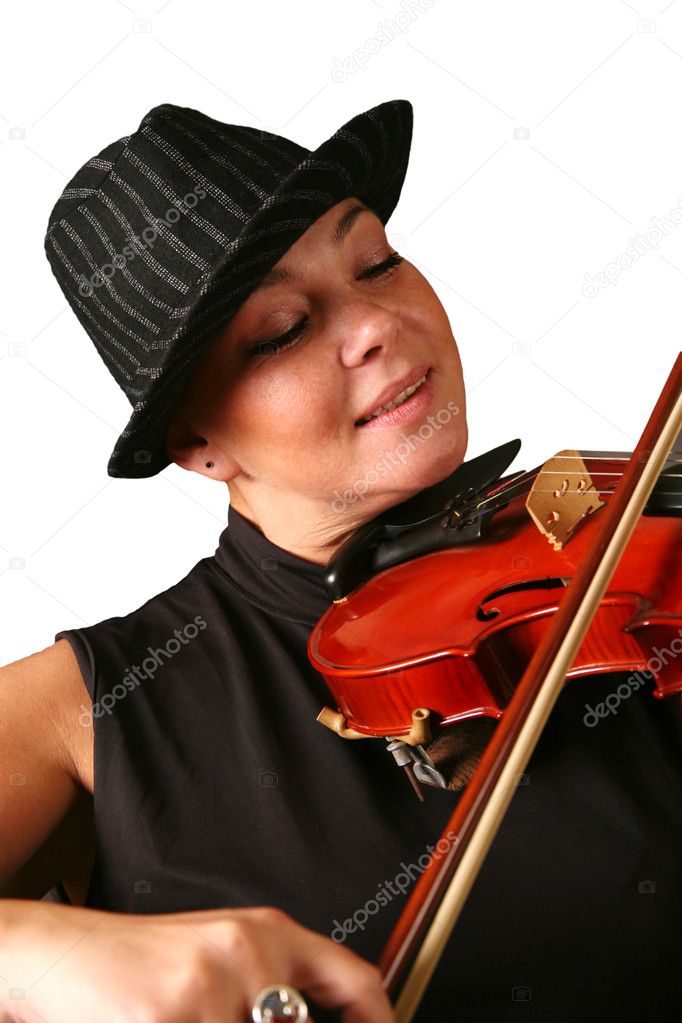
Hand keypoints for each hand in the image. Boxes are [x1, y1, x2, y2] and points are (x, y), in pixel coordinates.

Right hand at [1, 900, 394, 1021]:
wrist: (65, 953)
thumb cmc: (140, 962)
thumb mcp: (220, 961)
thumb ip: (272, 988)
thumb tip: (310, 1018)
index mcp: (266, 933)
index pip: (355, 978)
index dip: (380, 1018)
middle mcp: (250, 952)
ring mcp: (213, 986)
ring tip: (190, 1021)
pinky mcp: (171, 1016)